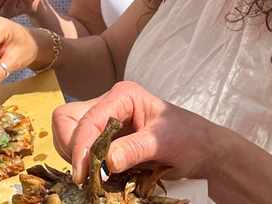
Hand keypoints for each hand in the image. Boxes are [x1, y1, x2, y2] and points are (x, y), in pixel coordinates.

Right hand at [52, 82, 215, 183]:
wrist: (204, 151)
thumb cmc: (190, 139)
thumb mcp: (162, 143)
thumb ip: (133, 149)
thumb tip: (106, 162)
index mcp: (123, 96)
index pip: (86, 118)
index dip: (80, 145)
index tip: (82, 174)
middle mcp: (109, 104)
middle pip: (67, 119)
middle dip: (70, 146)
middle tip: (84, 174)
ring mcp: (105, 121)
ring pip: (70, 134)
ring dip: (76, 156)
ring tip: (93, 176)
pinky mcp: (105, 139)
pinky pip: (82, 148)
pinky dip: (83, 162)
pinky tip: (98, 175)